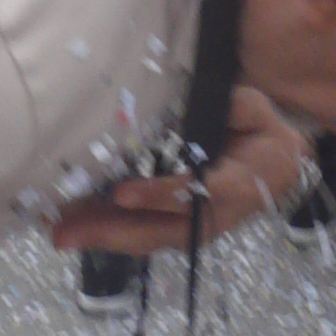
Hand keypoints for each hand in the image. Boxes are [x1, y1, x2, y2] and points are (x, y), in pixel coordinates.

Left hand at [48, 86, 310, 254]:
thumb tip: (208, 97)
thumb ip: (235, 105)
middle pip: (159, 231)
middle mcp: (211, 217)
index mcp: (235, 186)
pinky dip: (106, 231)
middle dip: (110, 232)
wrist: (277, 166)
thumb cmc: (259, 131)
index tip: (121, 193)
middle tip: (63, 232)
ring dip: (100, 236)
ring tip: (58, 232)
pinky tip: (72, 225)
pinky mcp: (176, 228)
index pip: (195, 193)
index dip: (159, 194)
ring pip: (144, 238)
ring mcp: (191, 229)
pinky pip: (140, 234)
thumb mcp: (254, 111)